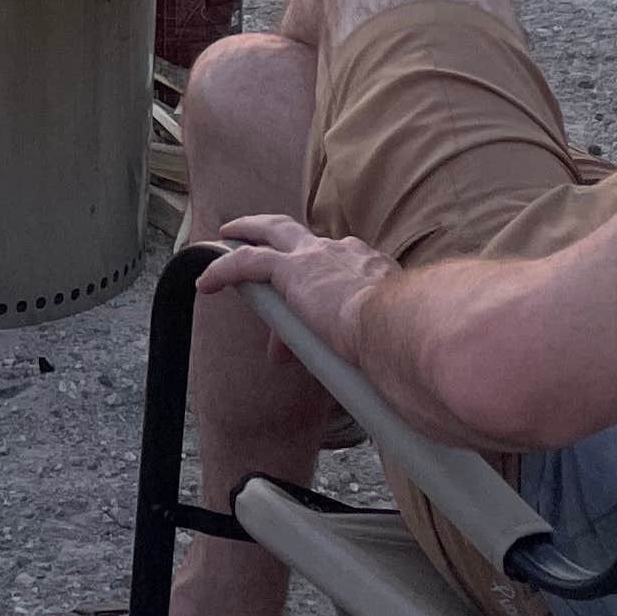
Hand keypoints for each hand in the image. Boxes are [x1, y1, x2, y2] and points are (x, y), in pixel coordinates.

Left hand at [203, 214, 397, 363]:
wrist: (402, 326)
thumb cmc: (409, 340)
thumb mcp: (395, 340)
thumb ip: (381, 352)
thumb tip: (377, 384)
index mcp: (373, 268)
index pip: (338, 270)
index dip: (319, 290)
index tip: (314, 319)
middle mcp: (346, 253)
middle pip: (305, 235)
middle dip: (279, 233)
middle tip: (258, 237)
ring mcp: (318, 257)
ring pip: (273, 232)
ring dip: (248, 233)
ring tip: (227, 238)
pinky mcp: (291, 270)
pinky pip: (247, 263)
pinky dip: (224, 271)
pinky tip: (207, 283)